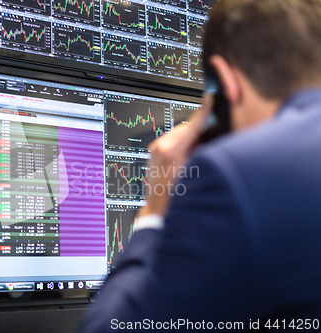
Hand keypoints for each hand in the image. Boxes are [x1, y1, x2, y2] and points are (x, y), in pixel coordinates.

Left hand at [139, 96, 211, 216]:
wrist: (158, 208)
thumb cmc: (177, 196)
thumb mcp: (196, 173)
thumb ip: (203, 152)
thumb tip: (210, 136)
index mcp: (172, 151)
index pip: (192, 125)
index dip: (203, 111)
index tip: (210, 98)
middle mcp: (161, 146)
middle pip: (186, 128)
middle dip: (199, 131)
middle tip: (210, 139)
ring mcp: (156, 148)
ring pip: (179, 133)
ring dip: (190, 138)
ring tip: (196, 154)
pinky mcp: (154, 150)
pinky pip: (172, 140)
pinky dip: (181, 143)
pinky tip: (186, 156)